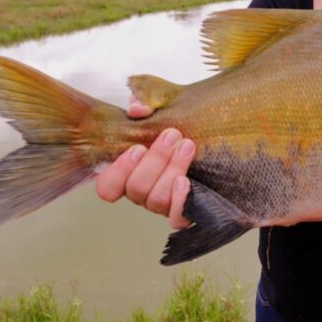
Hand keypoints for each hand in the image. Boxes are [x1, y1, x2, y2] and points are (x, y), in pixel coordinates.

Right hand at [95, 96, 194, 228]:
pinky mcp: (184, 212)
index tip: (137, 147)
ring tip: (187, 146)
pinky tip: (186, 181)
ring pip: (157, 199)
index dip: (118, 171)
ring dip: (172, 170)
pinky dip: (179, 201)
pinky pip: (176, 218)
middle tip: (172, 134)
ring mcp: (163, 204)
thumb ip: (144, 102)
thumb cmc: (178, 125)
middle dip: (155, 160)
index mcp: (129, 174)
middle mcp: (143, 192)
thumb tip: (137, 109)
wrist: (214, 135)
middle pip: (137, 188)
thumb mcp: (159, 108)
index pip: (108, 188)